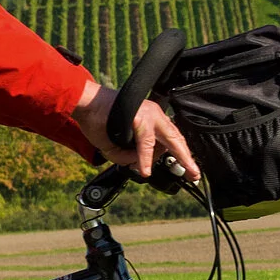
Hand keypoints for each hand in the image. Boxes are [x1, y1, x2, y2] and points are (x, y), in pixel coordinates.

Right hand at [71, 80, 201, 183]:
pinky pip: (146, 141)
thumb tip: (138, 165)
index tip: (189, 170)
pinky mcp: (140, 117)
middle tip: (194, 174)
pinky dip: (145, 157)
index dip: (181, 155)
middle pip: (177, 139)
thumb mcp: (116, 147)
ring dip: (169, 159)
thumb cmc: (99, 121)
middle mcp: (155, 115)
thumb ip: (127, 157)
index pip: (172, 139)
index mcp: (152, 119)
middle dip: (187, 159)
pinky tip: (144, 169)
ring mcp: (149, 114)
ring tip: (169, 174)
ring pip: (167, 140)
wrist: (85, 104)